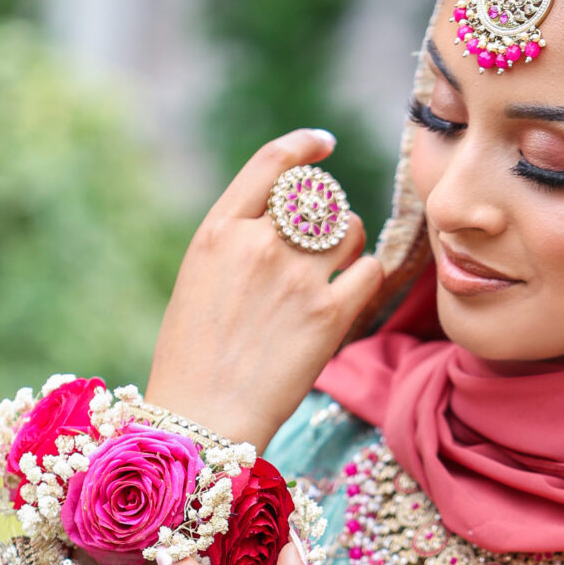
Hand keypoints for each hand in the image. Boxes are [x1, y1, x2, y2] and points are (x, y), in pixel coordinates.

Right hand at [146, 128, 385, 452]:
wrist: (203, 420)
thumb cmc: (193, 359)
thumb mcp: (199, 281)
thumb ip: (238, 242)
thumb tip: (285, 217)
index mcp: (218, 232)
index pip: (272, 165)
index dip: (305, 147)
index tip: (325, 144)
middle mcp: (259, 244)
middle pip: (317, 198)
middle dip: (325, 214)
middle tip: (320, 243)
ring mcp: (297, 278)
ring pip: (350, 229)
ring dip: (349, 244)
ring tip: (333, 271)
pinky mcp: (330, 314)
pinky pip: (370, 270)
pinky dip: (366, 277)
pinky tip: (351, 294)